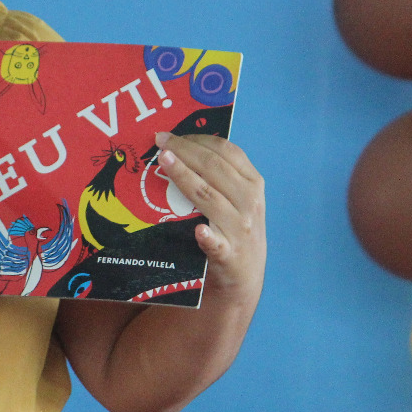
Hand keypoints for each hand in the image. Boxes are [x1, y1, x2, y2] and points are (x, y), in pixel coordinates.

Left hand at [152, 131, 265, 301]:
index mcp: (253, 183)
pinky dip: (208, 236)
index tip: (171, 135)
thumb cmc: (235, 229)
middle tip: (159, 141)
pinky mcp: (228, 254)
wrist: (244, 276)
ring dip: (185, 176)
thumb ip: (221, 175)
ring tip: (163, 161)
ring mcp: (240, 229)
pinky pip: (217, 243)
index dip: (197, 139)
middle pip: (213, 168)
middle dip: (184, 150)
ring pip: (208, 196)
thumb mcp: (239, 198)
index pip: (226, 152)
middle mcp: (249, 202)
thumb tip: (183, 146)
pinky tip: (198, 230)